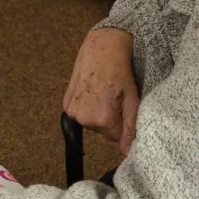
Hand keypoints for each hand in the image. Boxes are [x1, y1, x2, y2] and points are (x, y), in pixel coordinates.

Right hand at [63, 27, 138, 154]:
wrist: (102, 46)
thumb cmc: (120, 69)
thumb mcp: (132, 98)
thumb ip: (130, 128)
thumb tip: (126, 151)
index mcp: (102, 119)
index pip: (117, 138)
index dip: (124, 122)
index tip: (124, 105)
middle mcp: (84, 118)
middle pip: (104, 131)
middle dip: (112, 118)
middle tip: (115, 96)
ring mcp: (72, 111)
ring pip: (92, 123)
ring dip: (99, 113)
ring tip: (104, 91)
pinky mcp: (66, 104)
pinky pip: (81, 114)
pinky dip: (88, 106)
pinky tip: (93, 91)